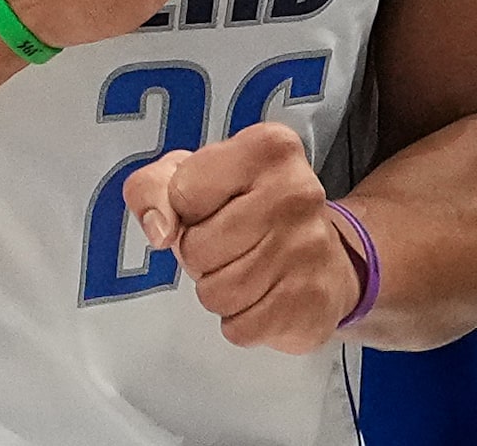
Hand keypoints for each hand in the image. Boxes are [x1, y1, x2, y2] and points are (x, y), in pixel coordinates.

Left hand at [122, 121, 361, 351]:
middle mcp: (297, 191)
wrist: (323, 259)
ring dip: (219, 291)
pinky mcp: (313, 300)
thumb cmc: (248, 212)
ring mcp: (310, 246)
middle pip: (196, 248)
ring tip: (247, 270)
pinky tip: (265, 297)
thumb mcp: (195, 179)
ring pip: (215, 293)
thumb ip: (153, 188)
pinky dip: (242, 322)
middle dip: (200, 257)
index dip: (185, 210)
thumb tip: (160, 230)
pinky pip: (240, 328)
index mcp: (268, 149)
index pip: (183, 192)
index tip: (212, 207)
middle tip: (231, 246)